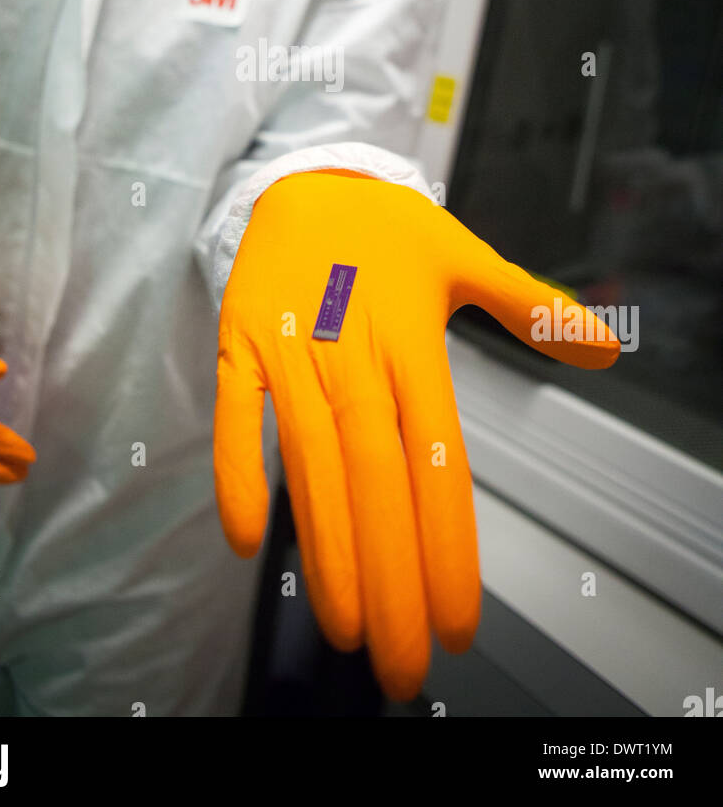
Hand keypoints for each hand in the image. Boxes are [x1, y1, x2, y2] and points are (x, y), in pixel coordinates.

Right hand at [213, 170, 619, 700]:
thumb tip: (604, 346)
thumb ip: (531, 307)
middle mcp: (354, 355)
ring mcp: (291, 350)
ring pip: (309, 460)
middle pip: (376, 481)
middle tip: (399, 663)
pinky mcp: (239, 342)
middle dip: (390, 578)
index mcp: (412, 345)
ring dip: (325, 545)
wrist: (303, 174)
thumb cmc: (387, 228)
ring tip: (342, 625)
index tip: (455, 621)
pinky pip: (234, 413)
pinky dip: (235, 469)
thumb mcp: (464, 257)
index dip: (445, 545)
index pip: (435, 462)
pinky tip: (247, 538)